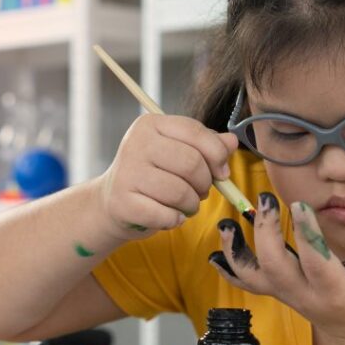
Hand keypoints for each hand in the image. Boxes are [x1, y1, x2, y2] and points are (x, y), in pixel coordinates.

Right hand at [96, 114, 237, 240]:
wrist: (112, 202)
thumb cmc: (153, 175)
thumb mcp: (178, 152)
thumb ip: (207, 145)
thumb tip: (232, 141)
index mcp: (151, 124)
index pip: (195, 132)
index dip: (217, 154)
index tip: (222, 172)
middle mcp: (136, 143)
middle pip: (191, 163)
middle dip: (205, 183)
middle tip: (201, 192)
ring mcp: (127, 173)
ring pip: (180, 192)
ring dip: (192, 205)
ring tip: (186, 206)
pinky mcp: (122, 202)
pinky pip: (165, 215)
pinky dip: (175, 220)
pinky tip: (171, 216)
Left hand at [208, 192, 344, 340]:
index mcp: (334, 291)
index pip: (317, 263)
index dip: (307, 236)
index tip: (301, 205)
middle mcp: (303, 294)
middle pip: (275, 267)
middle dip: (266, 233)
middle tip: (265, 199)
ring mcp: (285, 293)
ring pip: (252, 276)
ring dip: (235, 252)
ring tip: (226, 225)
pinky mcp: (274, 291)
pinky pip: (245, 283)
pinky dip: (228, 268)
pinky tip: (214, 253)